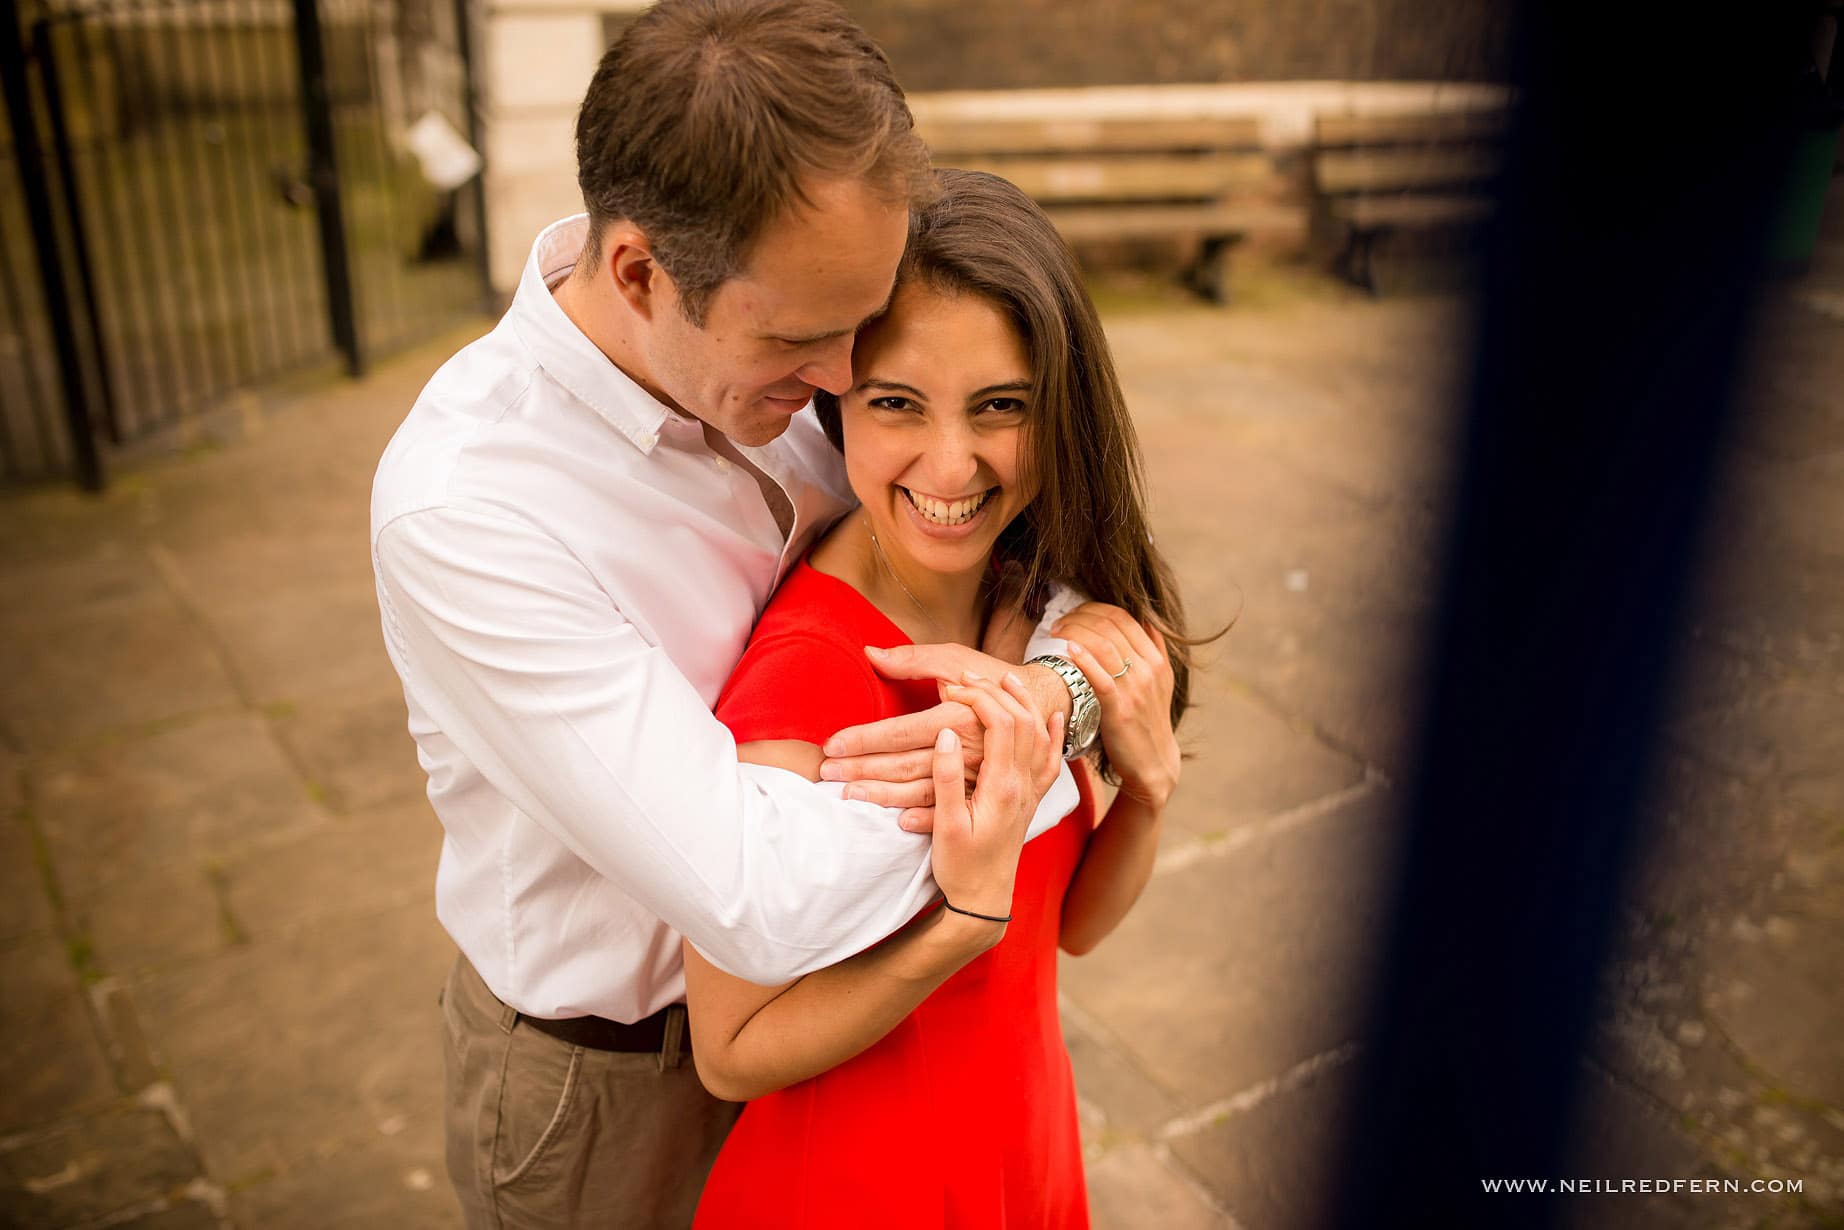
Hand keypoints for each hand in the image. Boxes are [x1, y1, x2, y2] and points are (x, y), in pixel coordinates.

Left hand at [819, 642, 1029, 820]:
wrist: (1043, 702)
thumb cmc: (994, 677)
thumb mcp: (956, 660)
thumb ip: (913, 660)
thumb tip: (871, 653)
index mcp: (958, 717)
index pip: (900, 731)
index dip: (863, 739)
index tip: (832, 744)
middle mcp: (967, 749)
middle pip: (905, 765)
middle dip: (862, 769)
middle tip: (827, 773)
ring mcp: (976, 775)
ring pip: (922, 792)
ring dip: (882, 796)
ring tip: (848, 794)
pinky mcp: (983, 790)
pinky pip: (950, 809)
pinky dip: (922, 819)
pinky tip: (895, 822)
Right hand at [926, 673, 1063, 920]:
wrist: (985, 900)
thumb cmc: (961, 867)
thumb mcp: (945, 826)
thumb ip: (946, 779)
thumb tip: (945, 734)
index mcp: (1001, 788)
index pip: (1001, 726)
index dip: (980, 699)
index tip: (955, 687)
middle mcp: (1023, 785)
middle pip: (1022, 722)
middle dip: (998, 693)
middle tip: (970, 677)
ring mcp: (1031, 792)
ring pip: (1039, 735)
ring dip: (1024, 704)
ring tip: (1005, 680)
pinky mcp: (1031, 800)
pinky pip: (1052, 761)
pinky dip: (1055, 735)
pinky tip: (1054, 718)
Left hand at [1054, 603, 1179, 808]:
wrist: (1154, 762)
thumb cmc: (1148, 720)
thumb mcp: (1160, 682)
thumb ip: (1155, 650)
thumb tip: (1146, 620)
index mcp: (1156, 659)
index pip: (1123, 617)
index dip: (1093, 609)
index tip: (1073, 614)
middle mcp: (1149, 669)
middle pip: (1110, 626)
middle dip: (1079, 617)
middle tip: (1058, 622)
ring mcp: (1136, 689)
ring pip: (1104, 645)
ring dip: (1075, 633)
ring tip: (1055, 632)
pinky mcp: (1121, 710)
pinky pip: (1101, 678)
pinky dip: (1084, 660)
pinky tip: (1068, 651)